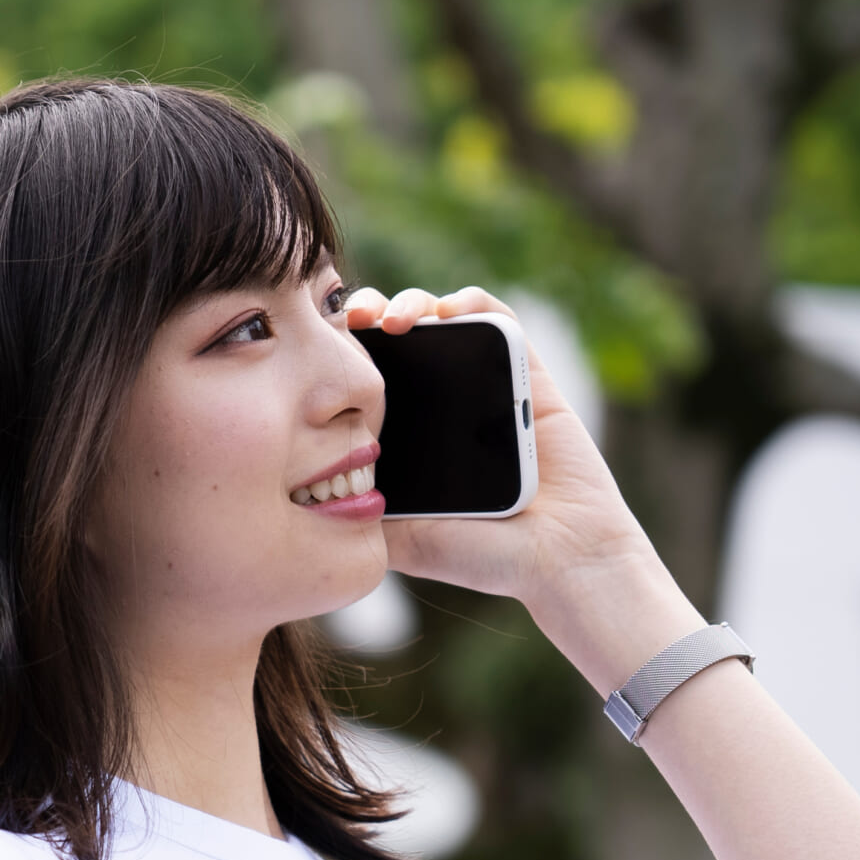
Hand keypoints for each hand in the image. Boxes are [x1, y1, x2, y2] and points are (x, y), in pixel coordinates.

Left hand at [341, 284, 700, 690]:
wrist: (556, 555)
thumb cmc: (484, 554)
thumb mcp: (403, 539)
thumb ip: (362, 517)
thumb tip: (302, 501)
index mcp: (406, 431)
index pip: (362, 375)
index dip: (338, 355)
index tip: (316, 351)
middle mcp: (439, 401)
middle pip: (393, 338)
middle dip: (366, 316)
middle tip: (348, 322)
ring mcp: (481, 382)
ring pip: (437, 318)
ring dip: (409, 303)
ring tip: (388, 319)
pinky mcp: (525, 370)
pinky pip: (494, 317)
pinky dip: (466, 303)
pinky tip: (442, 315)